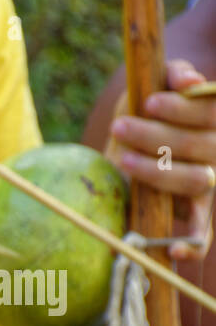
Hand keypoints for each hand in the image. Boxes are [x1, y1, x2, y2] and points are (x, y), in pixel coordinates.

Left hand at [109, 59, 215, 259]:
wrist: (122, 149)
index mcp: (213, 119)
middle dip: (156, 135)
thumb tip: (189, 81)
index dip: (184, 107)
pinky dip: (192, 245)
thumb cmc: (141, 114)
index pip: (211, 111)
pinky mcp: (193, 211)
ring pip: (197, 181)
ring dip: (159, 172)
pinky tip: (174, 251)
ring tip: (122, 158)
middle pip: (201, 145)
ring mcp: (207, 183)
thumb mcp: (150, 87)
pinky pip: (203, 234)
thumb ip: (171, 75)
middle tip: (120, 127)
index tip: (148, 102)